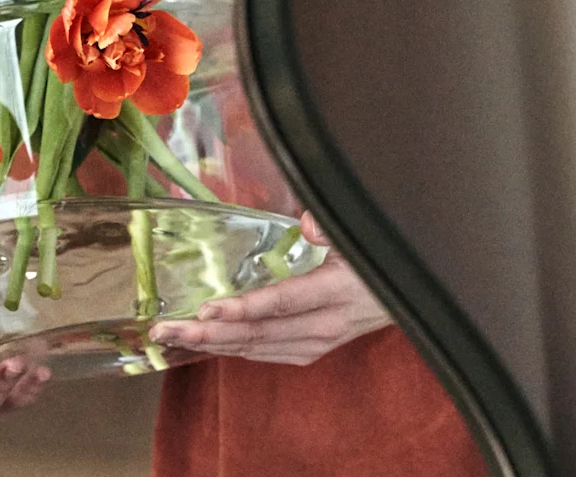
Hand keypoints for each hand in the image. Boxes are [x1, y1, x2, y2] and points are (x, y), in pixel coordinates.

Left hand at [146, 213, 391, 364]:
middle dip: (207, 333)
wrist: (411, 297)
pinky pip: (265, 353)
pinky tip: (207, 342)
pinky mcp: (312, 351)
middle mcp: (325, 324)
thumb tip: (307, 222)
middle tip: (164, 330)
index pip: (283, 303)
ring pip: (256, 347)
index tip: (206, 310)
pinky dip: (233, 348)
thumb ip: (331, 226)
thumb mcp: (362, 237)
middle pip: (259, 332)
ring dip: (211, 343)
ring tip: (170, 336)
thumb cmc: (379, 260)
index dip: (243, 308)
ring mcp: (318, 342)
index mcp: (337, 290)